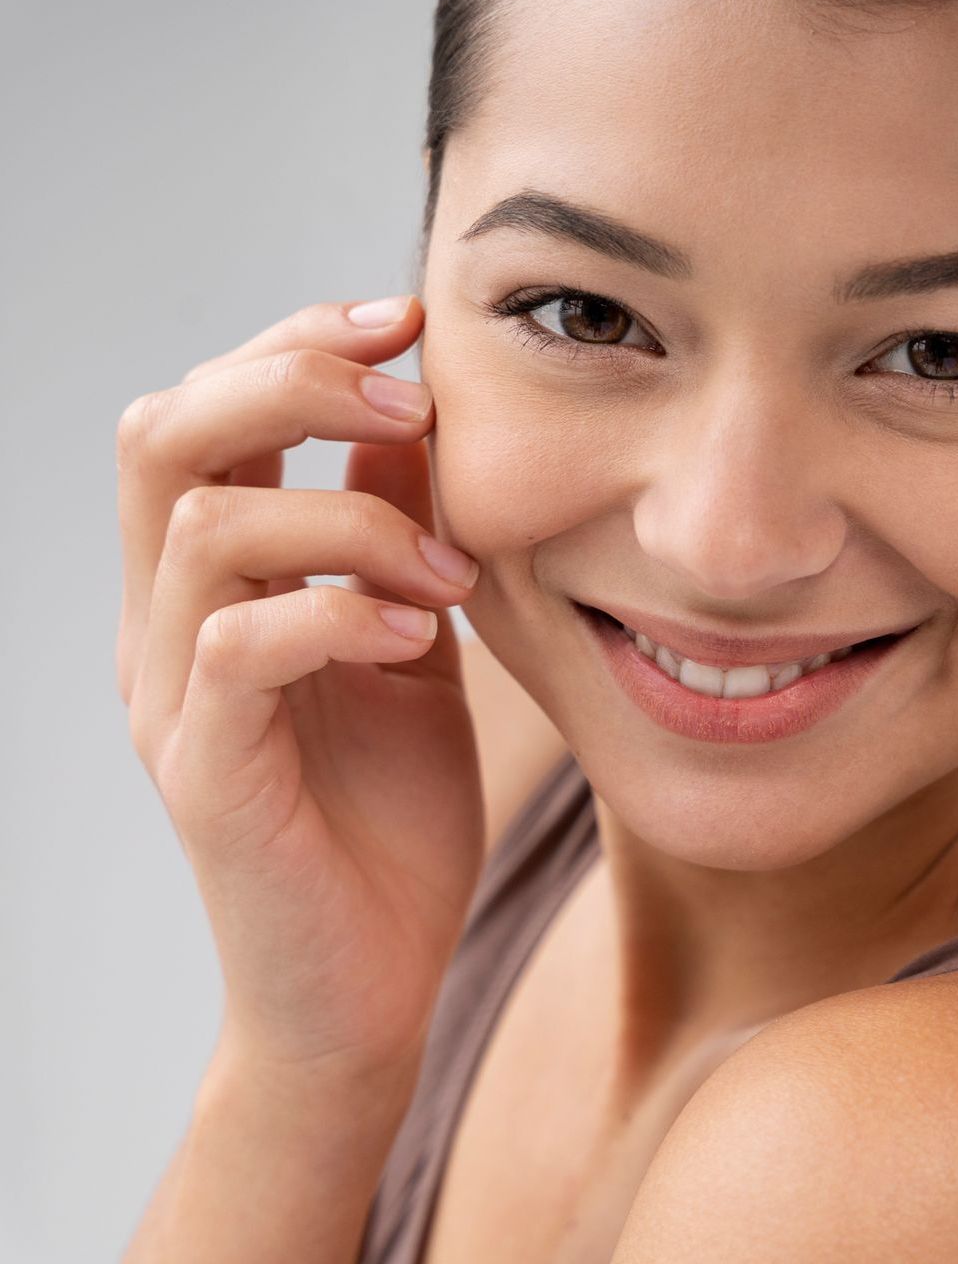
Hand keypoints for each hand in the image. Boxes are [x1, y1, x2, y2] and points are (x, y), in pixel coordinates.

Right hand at [116, 295, 485, 1079]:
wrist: (370, 981)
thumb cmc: (391, 817)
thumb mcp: (408, 645)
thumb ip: (393, 537)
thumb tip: (410, 416)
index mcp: (212, 585)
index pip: (207, 412)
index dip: (295, 341)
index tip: (407, 320)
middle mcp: (166, 627)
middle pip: (166, 433)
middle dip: (292, 378)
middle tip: (414, 398)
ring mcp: (173, 699)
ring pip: (206, 526)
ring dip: (351, 518)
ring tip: (447, 571)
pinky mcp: (206, 774)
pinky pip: (242, 647)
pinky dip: (341, 614)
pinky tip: (419, 636)